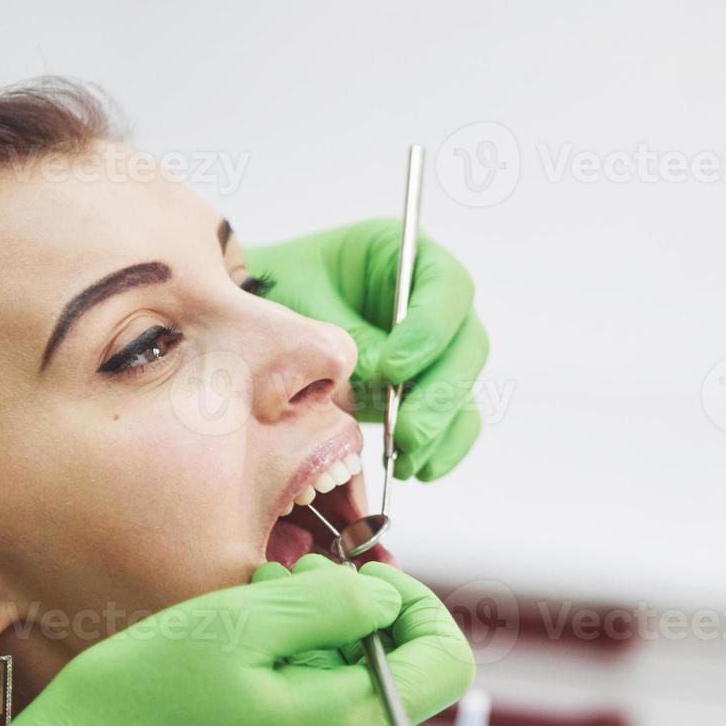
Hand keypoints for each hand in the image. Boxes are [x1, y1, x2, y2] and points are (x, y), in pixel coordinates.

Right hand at [0, 561, 474, 725]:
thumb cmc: (137, 707)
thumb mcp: (238, 625)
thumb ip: (332, 605)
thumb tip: (389, 599)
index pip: (446, 662)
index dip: (417, 608)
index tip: (363, 581)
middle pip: (389, 679)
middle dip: (347, 620)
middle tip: (278, 583)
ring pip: (343, 705)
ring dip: (310, 651)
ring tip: (239, 621)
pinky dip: (284, 693)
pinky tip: (225, 672)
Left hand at [245, 219, 487, 480]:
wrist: (260, 318)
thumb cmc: (282, 291)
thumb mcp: (302, 300)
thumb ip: (343, 335)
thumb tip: (383, 380)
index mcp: (406, 257)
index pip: (446, 289)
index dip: (429, 332)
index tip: (391, 370)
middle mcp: (432, 301)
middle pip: (466, 345)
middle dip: (438, 394)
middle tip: (403, 429)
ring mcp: (436, 348)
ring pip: (464, 388)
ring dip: (440, 428)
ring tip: (406, 458)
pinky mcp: (429, 388)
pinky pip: (456, 420)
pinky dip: (442, 447)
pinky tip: (417, 468)